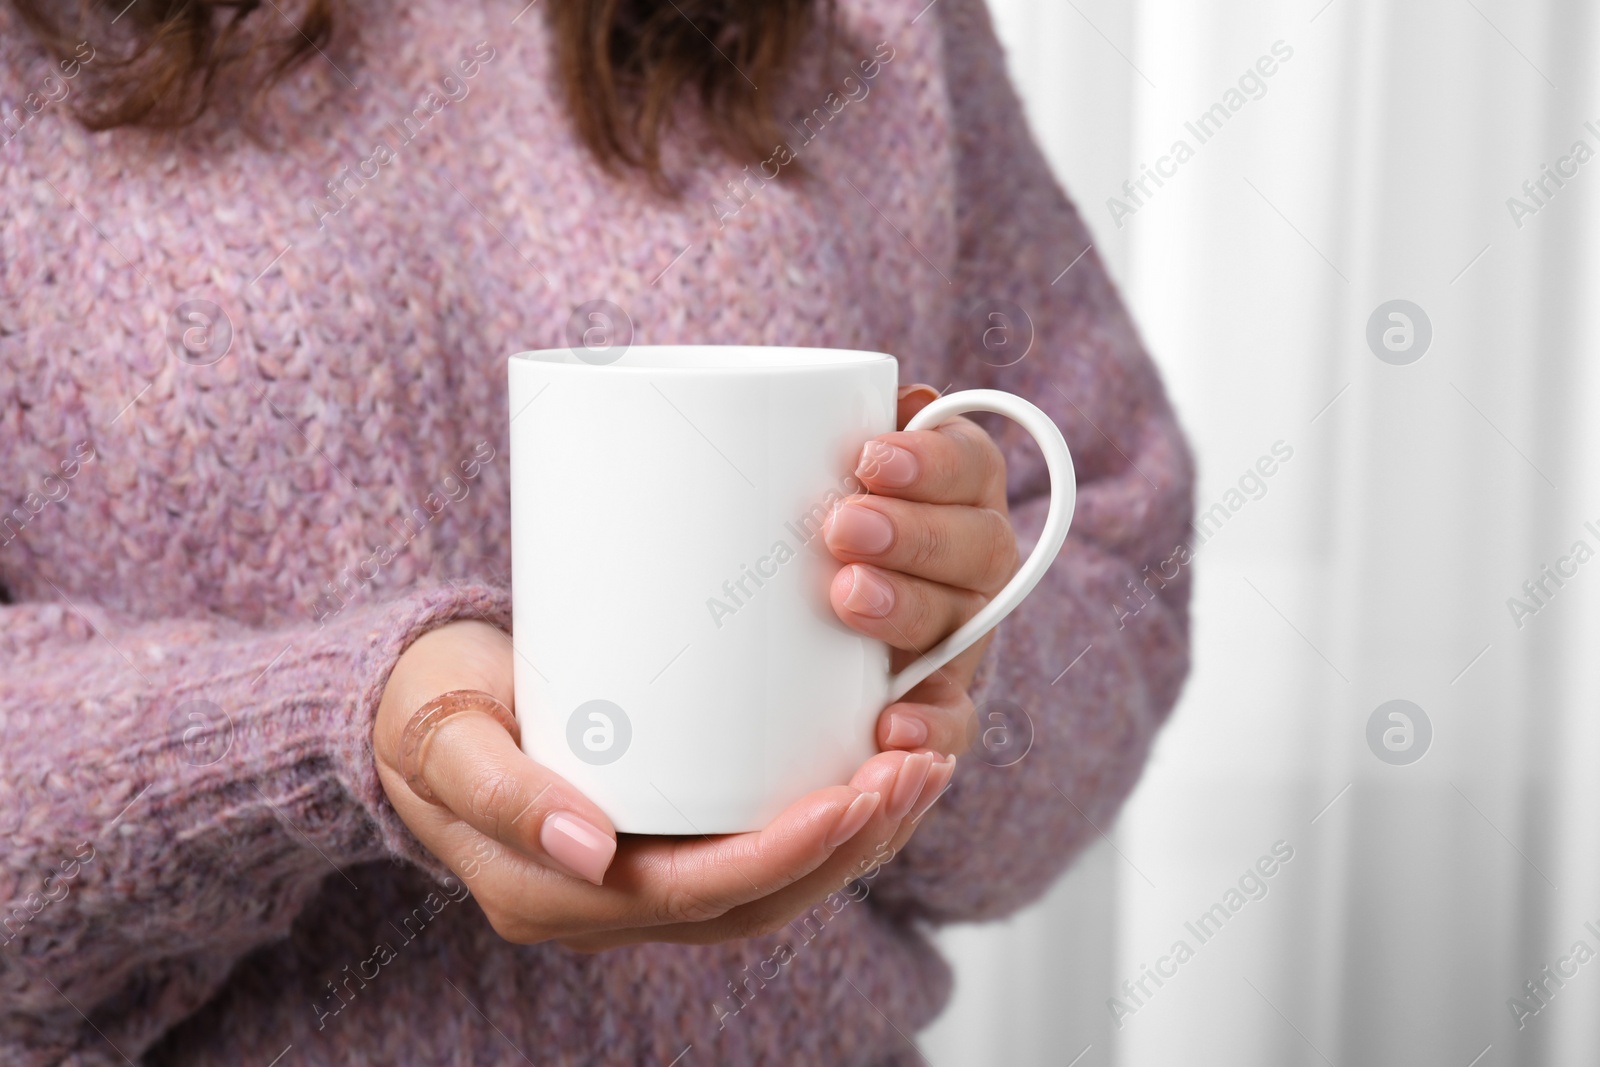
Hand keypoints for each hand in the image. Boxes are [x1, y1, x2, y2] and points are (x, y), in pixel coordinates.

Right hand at [373, 620, 954, 948]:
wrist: (409, 705)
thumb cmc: (422, 708)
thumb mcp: (440, 736)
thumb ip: (501, 791)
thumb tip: (587, 847)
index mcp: (553, 895)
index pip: (697, 898)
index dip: (784, 857)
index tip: (853, 794)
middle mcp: (606, 903)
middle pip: (757, 903)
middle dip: (849, 846)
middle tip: (914, 767)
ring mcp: (640, 876)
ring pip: (772, 887)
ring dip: (856, 837)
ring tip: (920, 763)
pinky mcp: (666, 837)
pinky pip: (759, 850)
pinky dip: (827, 819)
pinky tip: (875, 764)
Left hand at [826, 383, 1019, 760]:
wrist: (775, 622)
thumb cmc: (794, 516)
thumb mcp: (802, 464)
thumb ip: (813, 427)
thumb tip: (809, 397)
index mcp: (956, 488)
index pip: (969, 463)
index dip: (931, 459)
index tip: (870, 457)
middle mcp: (973, 558)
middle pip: (976, 543)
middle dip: (913, 531)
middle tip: (842, 525)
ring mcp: (960, 630)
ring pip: (962, 621)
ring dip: (909, 607)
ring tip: (848, 597)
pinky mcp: (937, 698)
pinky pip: (952, 716)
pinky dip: (929, 723)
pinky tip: (890, 727)